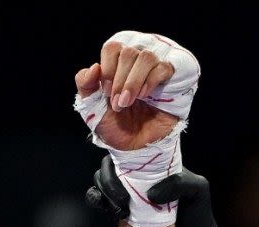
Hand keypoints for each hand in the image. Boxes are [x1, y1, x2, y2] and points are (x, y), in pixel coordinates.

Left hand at [73, 31, 199, 151]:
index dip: (108, 69)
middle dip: (120, 80)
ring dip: (134, 81)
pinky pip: (164, 67)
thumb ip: (85, 84)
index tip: (106, 93)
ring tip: (129, 101)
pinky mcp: (173, 80)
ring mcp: (156, 69)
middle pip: (129, 52)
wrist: (136, 147)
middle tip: (118, 104)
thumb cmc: (114, 125)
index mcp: (117, 62)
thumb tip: (94, 67)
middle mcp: (137, 61)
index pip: (113, 48)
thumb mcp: (92, 106)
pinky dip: (151, 81)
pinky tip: (145, 96)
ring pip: (147, 57)